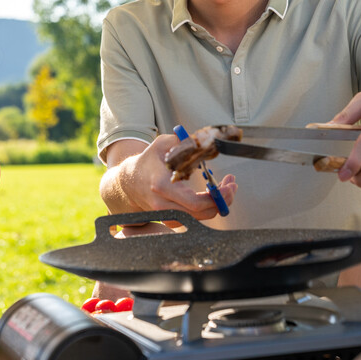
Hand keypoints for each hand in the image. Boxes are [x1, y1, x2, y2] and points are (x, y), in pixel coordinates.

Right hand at [116, 134, 236, 219]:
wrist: (128, 182)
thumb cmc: (147, 161)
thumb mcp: (163, 144)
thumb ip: (184, 142)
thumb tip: (204, 140)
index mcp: (162, 186)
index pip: (195, 202)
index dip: (217, 197)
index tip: (229, 186)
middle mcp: (163, 204)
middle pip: (201, 213)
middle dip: (222, 200)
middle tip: (232, 186)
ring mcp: (166, 215)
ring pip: (200, 217)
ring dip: (216, 204)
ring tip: (225, 188)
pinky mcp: (170, 219)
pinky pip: (194, 217)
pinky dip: (206, 207)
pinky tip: (212, 195)